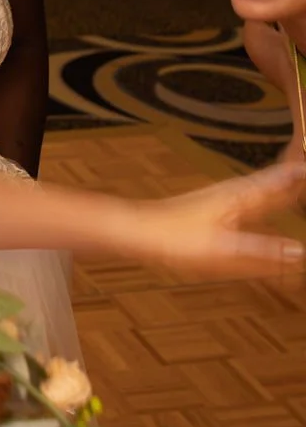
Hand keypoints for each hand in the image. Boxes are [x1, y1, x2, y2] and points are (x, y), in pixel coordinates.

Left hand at [126, 163, 305, 278]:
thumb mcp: (224, 250)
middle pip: (275, 180)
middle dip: (297, 175)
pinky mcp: (213, 206)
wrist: (139, 231)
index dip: (302, 174)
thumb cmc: (175, 238)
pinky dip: (265, 193)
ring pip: (262, 186)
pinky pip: (249, 195)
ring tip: (299, 177)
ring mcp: (223, 197)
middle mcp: (235, 192)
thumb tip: (301, 251)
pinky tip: (261, 199)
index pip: (283, 180)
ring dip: (282, 182)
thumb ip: (264, 251)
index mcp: (242, 197)